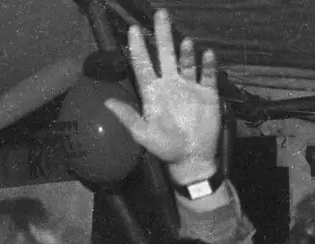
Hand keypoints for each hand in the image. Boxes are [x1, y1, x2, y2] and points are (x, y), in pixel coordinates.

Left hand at [103, 8, 221, 184]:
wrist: (191, 159)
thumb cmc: (165, 148)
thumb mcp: (143, 134)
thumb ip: (127, 117)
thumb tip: (107, 101)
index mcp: (153, 93)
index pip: (143, 66)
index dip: (138, 48)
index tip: (133, 30)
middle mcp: (170, 86)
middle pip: (164, 55)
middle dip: (162, 35)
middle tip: (160, 14)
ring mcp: (189, 88)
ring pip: (186, 62)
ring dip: (185, 51)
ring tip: (184, 42)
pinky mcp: (207, 93)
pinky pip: (207, 75)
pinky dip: (207, 64)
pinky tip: (207, 54)